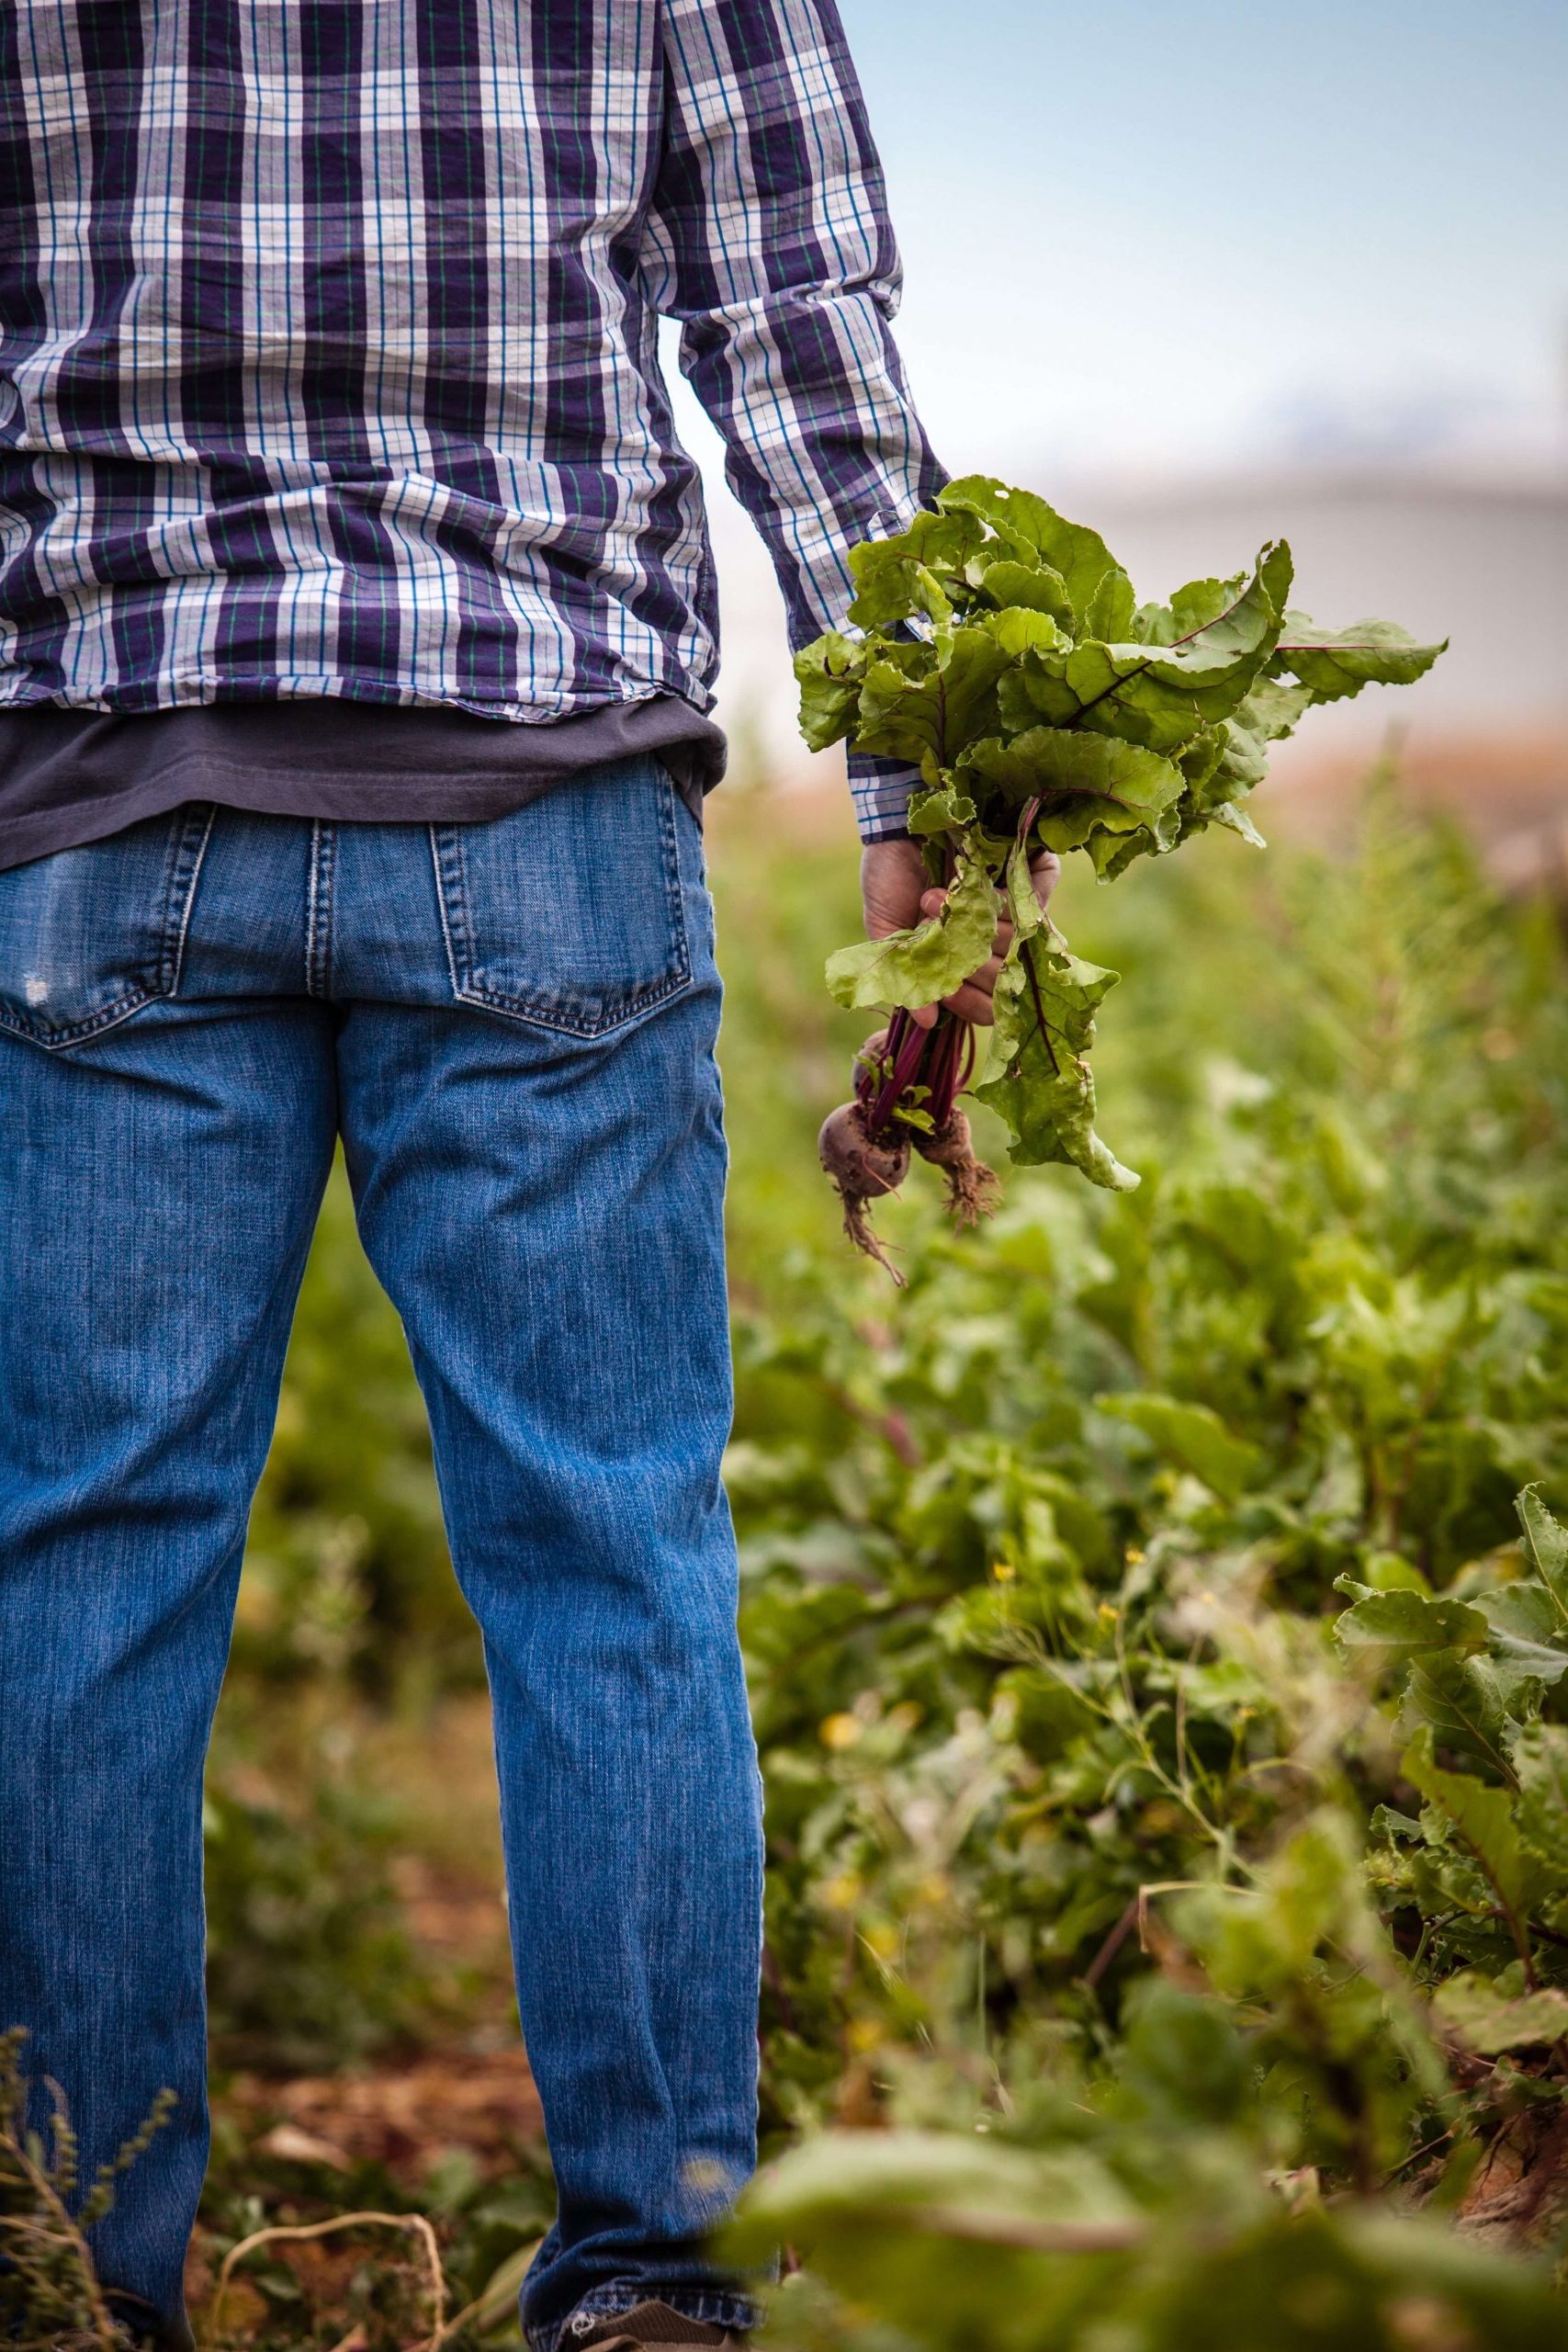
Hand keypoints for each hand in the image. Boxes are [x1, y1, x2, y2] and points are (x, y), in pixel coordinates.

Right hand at [860, 836, 1060, 1028]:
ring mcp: (1012, 908)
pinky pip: (1040, 896)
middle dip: (970, 962)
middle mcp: (990, 939)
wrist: (896, 821)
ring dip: (974, 924)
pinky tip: (973, 884)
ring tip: (934, 897)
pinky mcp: (1027, 873)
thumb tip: (925, 1023)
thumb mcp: (888, 931)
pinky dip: (1010, 895)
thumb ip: (907, 976)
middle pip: (1007, 978)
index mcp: (959, 961)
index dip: (969, 1004)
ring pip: (1019, 942)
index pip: (986, 1006)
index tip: (945, 989)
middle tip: (934, 930)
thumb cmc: (889, 876)